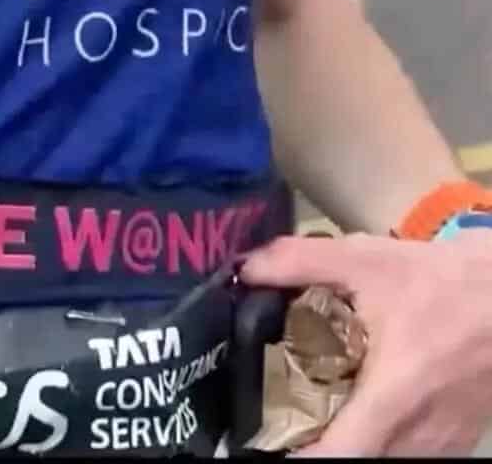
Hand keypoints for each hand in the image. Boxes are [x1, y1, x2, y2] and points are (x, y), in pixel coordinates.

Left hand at [242, 231, 491, 454]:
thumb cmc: (441, 280)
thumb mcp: (368, 259)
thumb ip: (300, 262)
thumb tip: (245, 269)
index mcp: (393, 395)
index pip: (340, 456)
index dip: (298, 456)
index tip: (267, 440)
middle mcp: (419, 434)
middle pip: (359, 463)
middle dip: (321, 447)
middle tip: (287, 421)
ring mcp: (442, 445)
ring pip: (386, 462)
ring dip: (354, 444)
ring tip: (321, 414)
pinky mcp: (457, 443)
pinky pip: (411, 456)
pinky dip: (383, 444)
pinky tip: (367, 412)